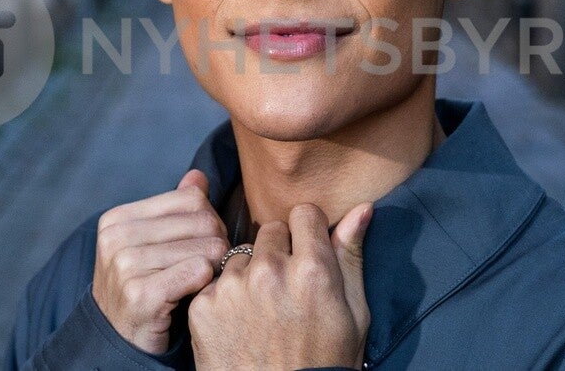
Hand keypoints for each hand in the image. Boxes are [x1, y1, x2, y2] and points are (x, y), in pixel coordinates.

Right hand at [92, 169, 228, 354]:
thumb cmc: (143, 287)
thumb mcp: (151, 244)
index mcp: (118, 219)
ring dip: (214, 267)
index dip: (208, 221)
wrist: (119, 341)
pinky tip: (193, 295)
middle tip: (209, 267)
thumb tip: (198, 176)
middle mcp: (116, 238)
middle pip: (203, 222)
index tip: (201, 244)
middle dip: (216, 244)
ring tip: (200, 282)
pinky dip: (205, 284)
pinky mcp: (141, 294)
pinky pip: (199, 272)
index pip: (190, 199)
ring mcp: (125, 266)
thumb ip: (175, 208)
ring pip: (207, 248)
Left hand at [188, 202, 372, 369]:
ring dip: (249, 274)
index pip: (303, 214)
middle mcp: (269, 271)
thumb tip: (361, 208)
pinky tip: (237, 326)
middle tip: (284, 290)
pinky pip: (213, 283)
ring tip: (260, 312)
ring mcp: (232, 289)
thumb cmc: (325, 364)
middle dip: (278, 252)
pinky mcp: (203, 307)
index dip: (307, 234)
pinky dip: (223, 299)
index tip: (307, 253)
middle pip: (271, 231)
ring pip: (240, 256)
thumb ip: (351, 256)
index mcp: (312, 269)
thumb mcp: (354, 314)